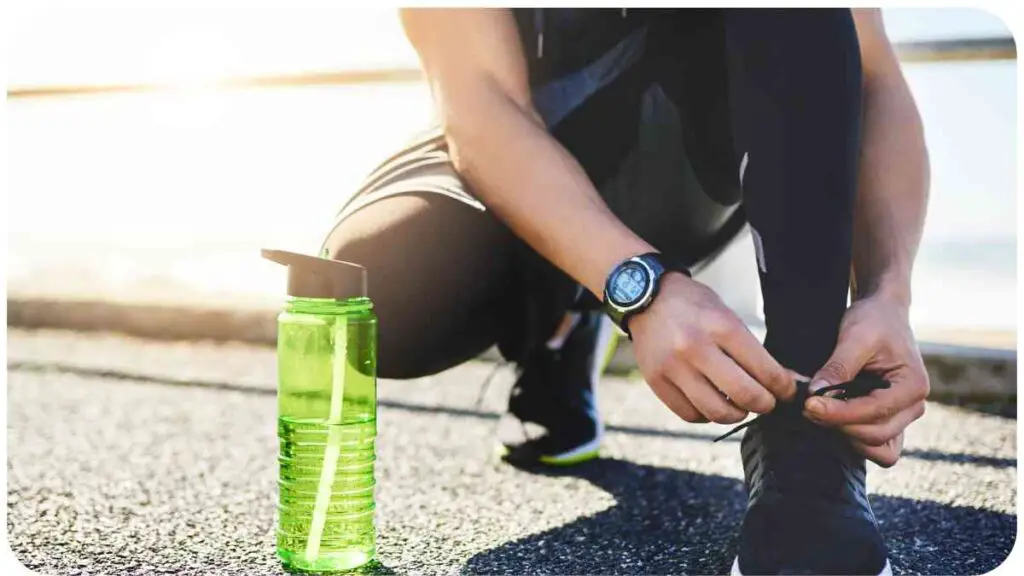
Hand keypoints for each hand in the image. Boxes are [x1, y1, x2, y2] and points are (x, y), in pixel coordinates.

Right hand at [629, 273, 795, 423]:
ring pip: (716, 412)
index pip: (766, 370)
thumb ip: (750, 350)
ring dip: (736, 414)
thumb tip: (783, 382)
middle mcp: (696, 348)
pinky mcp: (656, 381)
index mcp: (721, 326)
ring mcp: (673, 367)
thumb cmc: (693, 306)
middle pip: (744, 395)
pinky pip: (689, 414)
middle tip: (766, 402)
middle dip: (765, 404)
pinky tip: (711, 403)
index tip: (786, 391)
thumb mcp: (726, 315)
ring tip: (738, 405)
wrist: (644, 296)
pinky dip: (706, 415)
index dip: (784, 388)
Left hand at [803, 295, 929, 466]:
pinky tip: (830, 419)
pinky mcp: (888, 420)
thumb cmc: (873, 321)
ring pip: (875, 447)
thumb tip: (815, 394)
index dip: (839, 413)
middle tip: (806, 407)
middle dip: (838, 425)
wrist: (882, 314)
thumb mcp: (855, 336)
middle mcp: (913, 407)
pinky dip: (852, 439)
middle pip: (874, 435)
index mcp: (913, 386)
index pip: (874, 412)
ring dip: (844, 435)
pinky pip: (875, 446)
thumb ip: (838, 367)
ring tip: (818, 412)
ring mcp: (902, 417)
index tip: (809, 404)